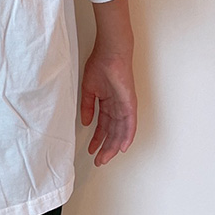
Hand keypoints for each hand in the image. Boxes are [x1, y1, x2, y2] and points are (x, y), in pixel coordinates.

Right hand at [79, 45, 136, 165]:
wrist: (109, 53)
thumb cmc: (99, 65)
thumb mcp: (88, 89)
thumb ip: (87, 107)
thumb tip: (84, 122)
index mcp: (107, 103)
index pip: (103, 127)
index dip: (97, 139)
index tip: (91, 150)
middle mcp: (117, 108)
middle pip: (112, 133)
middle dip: (104, 148)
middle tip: (98, 161)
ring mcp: (124, 107)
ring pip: (120, 132)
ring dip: (113, 146)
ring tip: (105, 158)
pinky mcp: (130, 104)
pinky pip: (130, 124)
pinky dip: (127, 136)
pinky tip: (122, 147)